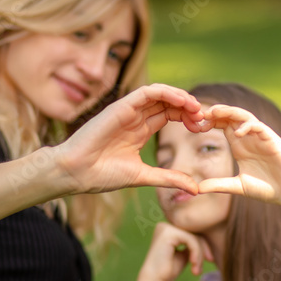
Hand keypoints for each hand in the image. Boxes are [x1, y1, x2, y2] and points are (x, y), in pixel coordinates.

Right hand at [52, 84, 205, 194]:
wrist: (76, 172)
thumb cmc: (103, 174)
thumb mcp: (144, 176)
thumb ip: (169, 178)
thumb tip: (196, 189)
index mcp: (140, 131)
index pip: (170, 115)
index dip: (188, 118)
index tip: (203, 128)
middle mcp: (136, 118)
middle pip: (168, 103)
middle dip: (189, 108)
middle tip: (204, 118)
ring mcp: (128, 110)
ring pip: (160, 94)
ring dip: (181, 97)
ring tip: (197, 108)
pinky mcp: (121, 106)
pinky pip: (147, 92)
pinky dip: (166, 92)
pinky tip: (182, 101)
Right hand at [138, 222, 213, 280]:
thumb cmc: (168, 271)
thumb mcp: (184, 254)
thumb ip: (192, 245)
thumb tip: (207, 237)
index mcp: (168, 229)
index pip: (192, 232)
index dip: (204, 245)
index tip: (210, 259)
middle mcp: (165, 225)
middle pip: (194, 232)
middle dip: (204, 248)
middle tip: (210, 261)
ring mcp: (166, 227)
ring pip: (194, 236)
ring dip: (200, 253)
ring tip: (197, 269)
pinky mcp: (168, 233)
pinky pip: (190, 239)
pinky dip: (196, 251)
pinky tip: (193, 263)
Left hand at [196, 104, 280, 206]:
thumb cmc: (267, 189)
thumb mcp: (237, 186)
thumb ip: (218, 185)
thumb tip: (196, 189)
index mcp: (240, 145)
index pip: (223, 125)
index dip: (209, 122)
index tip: (194, 124)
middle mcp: (249, 137)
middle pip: (231, 116)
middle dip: (216, 112)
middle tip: (200, 113)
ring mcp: (261, 137)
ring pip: (244, 116)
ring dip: (229, 112)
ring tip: (215, 112)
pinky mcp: (272, 140)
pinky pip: (259, 126)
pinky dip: (248, 126)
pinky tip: (237, 133)